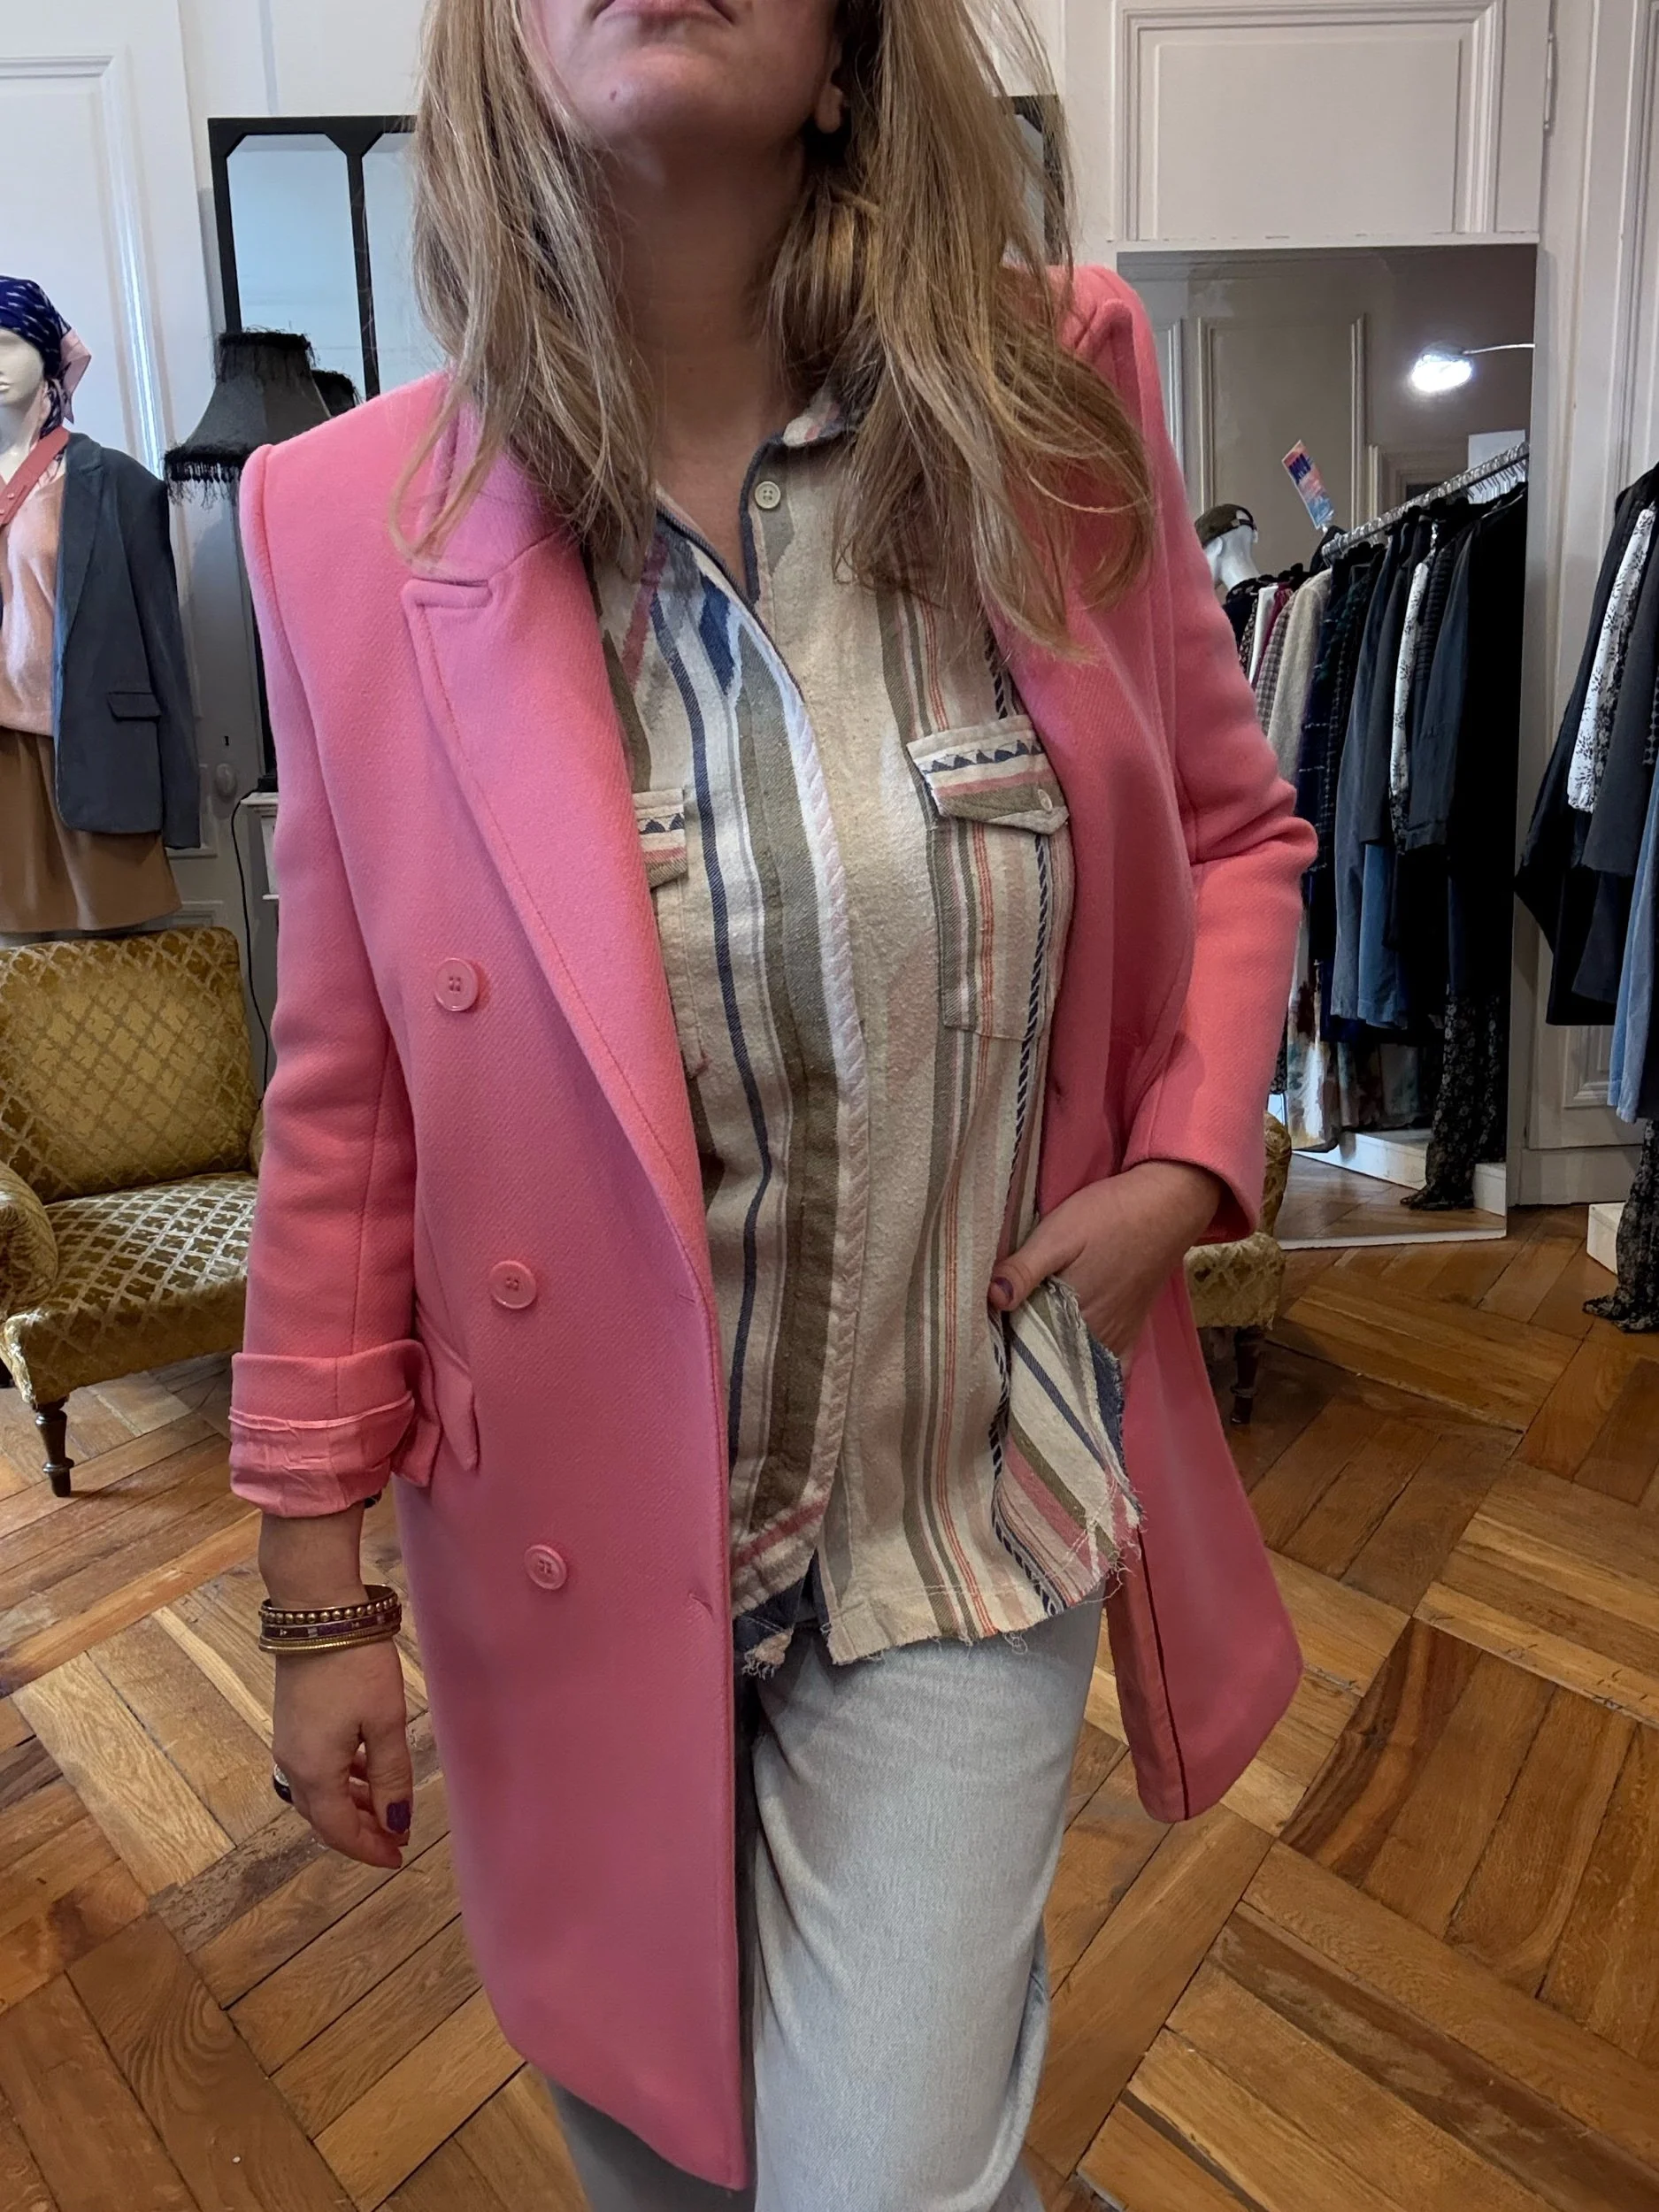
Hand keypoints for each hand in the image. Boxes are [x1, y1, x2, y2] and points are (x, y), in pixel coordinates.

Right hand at [271, 1639, 413, 1868]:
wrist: (317, 1613)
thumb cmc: (356, 1666)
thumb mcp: (385, 1721)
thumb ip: (391, 1775)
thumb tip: (394, 1822)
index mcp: (314, 1771)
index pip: (339, 1830)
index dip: (369, 1849)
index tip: (398, 1857)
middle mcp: (293, 1764)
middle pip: (324, 1816)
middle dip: (360, 1832)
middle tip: (396, 1836)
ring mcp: (289, 1742)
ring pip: (320, 1793)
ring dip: (352, 1806)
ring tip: (387, 1808)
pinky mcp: (293, 1722)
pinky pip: (316, 1768)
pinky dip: (342, 1779)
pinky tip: (367, 1770)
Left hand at [989, 1161, 1223, 1369]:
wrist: (1165, 1207)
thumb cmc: (1108, 1217)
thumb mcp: (1057, 1235)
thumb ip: (1024, 1269)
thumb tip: (991, 1300)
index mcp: (1071, 1315)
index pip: (1027, 1349)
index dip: (1005, 1349)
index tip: (986, 1348)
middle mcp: (1096, 1336)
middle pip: (1052, 1362)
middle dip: (1026, 1365)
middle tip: (1002, 1357)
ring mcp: (1117, 1337)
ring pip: (1078, 1368)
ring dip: (1054, 1371)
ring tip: (1026, 1368)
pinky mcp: (1132, 1331)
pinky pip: (1113, 1371)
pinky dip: (1093, 1380)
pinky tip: (1076, 1384)